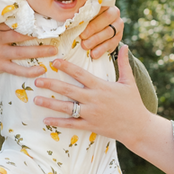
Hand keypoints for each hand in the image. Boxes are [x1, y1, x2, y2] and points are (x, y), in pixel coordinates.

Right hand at [0, 18, 60, 76]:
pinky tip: (41, 70)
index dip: (29, 19)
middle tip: (55, 33)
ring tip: (54, 50)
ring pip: (21, 53)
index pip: (13, 21)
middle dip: (38, 35)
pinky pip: (16, 69)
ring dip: (39, 52)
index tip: (43, 17)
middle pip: (20, 36)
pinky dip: (29, 71)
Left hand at [32, 45, 148, 139]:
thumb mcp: (129, 81)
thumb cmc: (133, 103)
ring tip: (36, 99)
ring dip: (50, 103)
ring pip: (66, 107)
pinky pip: (71, 124)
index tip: (54, 62)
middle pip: (68, 90)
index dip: (67, 66)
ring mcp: (90, 113)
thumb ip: (124, 63)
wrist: (138, 127)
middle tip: (37, 80)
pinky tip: (46, 120)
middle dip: (51, 84)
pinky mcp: (90, 126)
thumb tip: (124, 45)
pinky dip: (58, 122)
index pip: (80, 74)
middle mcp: (93, 99)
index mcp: (101, 86)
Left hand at [78, 2, 123, 59]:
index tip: (79, 21)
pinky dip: (102, 49)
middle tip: (82, 36)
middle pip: (106, 18)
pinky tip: (94, 53)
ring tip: (85, 46)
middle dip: (93, 28)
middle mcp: (114, 13)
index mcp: (104, 4)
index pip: (100, 5)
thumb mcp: (82, 16)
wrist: (96, 32)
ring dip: (96, 40)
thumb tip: (66, 15)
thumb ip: (79, 14)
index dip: (90, 13)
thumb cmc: (85, 22)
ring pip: (109, 31)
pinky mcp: (119, 37)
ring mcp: (118, 25)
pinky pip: (113, 43)